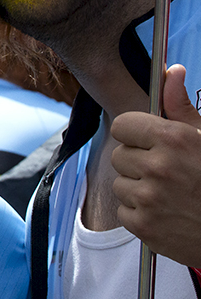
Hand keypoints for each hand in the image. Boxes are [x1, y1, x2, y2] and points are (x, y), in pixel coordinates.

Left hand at [111, 64, 200, 266]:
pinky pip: (123, 211)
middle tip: (168, 174)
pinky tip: (166, 215)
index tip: (149, 144)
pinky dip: (140, 216)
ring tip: (169, 196)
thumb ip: (180, 105)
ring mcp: (149, 199)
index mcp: (173, 139)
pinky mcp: (145, 227)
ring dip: (138, 190)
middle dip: (138, 164)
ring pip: (120, 184)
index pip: (123, 125)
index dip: (135, 135)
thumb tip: (170, 71)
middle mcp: (158, 167)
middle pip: (119, 156)